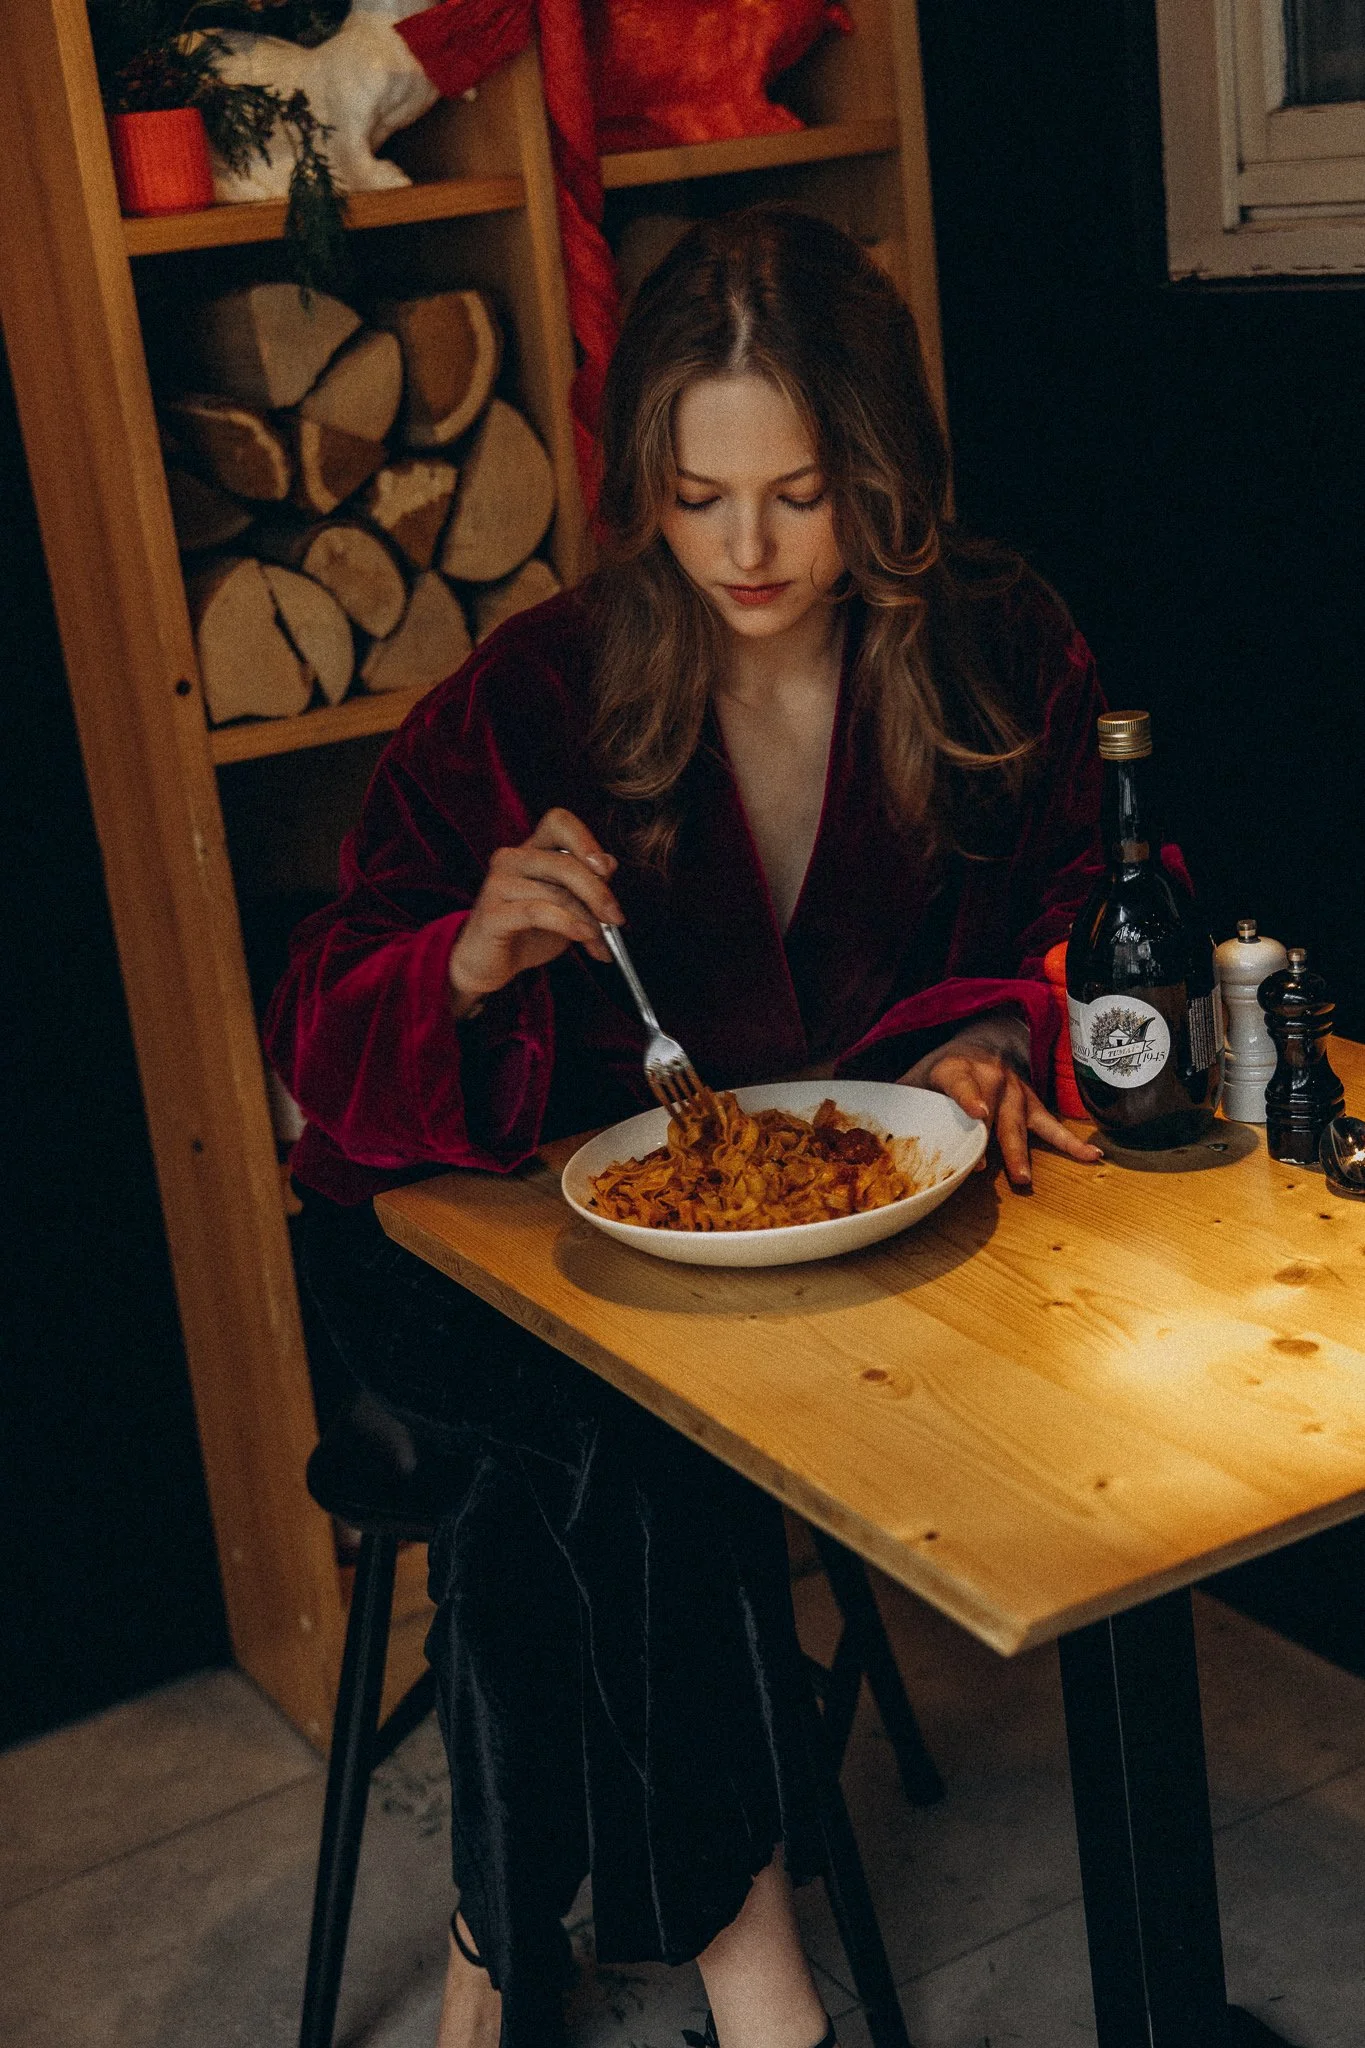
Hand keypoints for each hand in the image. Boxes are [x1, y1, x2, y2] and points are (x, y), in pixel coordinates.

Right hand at [448, 808, 622, 1015]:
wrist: (488, 964)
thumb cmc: (528, 932)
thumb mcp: (565, 907)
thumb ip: (585, 884)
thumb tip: (610, 863)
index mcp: (531, 850)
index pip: (558, 821)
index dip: (585, 839)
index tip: (605, 870)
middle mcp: (511, 859)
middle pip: (565, 862)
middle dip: (598, 893)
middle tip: (616, 918)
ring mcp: (498, 883)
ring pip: (557, 892)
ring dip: (588, 920)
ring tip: (600, 941)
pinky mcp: (492, 913)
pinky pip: (538, 912)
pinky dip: (569, 925)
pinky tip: (584, 936)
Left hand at [910, 1040, 1102, 1188]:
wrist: (978, 1040)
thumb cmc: (940, 1069)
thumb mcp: (917, 1077)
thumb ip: (905, 1101)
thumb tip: (880, 1133)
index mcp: (957, 1068)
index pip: (962, 1083)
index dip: (969, 1098)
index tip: (978, 1114)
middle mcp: (991, 1076)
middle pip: (994, 1111)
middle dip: (994, 1140)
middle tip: (990, 1167)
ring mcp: (1016, 1090)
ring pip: (1019, 1122)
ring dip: (1020, 1151)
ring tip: (1022, 1178)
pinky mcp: (1032, 1103)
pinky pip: (1051, 1125)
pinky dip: (1071, 1142)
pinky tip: (1091, 1156)